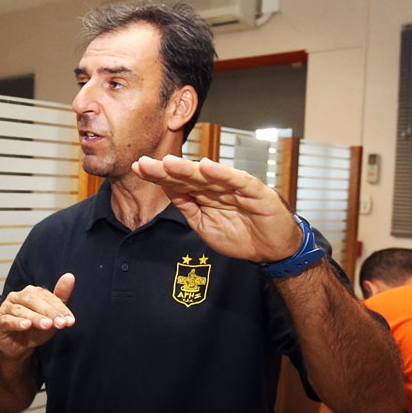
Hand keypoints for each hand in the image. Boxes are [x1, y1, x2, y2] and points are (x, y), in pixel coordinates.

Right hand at [0, 273, 74, 359]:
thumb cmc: (34, 330)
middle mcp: (17, 297)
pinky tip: (26, 326)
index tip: (69, 320)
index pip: (46, 296)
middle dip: (49, 312)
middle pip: (32, 300)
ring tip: (47, 325)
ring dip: (35, 318)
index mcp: (30, 293)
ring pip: (21, 310)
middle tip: (60, 323)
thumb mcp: (51, 316)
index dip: (59, 308)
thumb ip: (60, 298)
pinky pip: (7, 320)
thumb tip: (69, 276)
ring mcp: (6, 308)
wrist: (19, 347)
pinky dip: (17, 322)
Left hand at [132, 155, 301, 262]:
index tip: (138, 168)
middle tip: (145, 163)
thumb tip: (165, 188)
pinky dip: (222, 174)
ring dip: (189, 169)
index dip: (158, 175)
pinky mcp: (255, 191)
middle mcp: (217, 186)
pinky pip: (237, 181)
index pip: (177, 182)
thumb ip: (187, 205)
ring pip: (209, 176)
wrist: (273, 249)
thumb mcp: (204, 224)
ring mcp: (235, 187)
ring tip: (169, 163)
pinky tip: (206, 166)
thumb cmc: (240, 235)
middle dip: (166, 170)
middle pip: (189, 176)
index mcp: (204, 194)